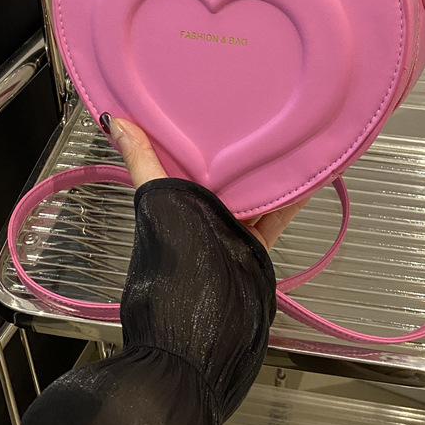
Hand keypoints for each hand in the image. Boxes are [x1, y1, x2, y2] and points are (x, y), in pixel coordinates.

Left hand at [102, 114, 306, 250]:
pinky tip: (309, 177)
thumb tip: (115, 121)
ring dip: (272, 170)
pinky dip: (294, 198)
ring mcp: (232, 228)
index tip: (221, 105)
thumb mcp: (157, 195)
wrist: (202, 318)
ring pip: (257, 192)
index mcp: (182, 196)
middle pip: (230, 175)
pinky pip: (278, 215)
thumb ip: (142, 160)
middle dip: (244, 150)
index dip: (208, 136)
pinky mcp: (255, 244)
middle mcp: (207, 210)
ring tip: (291, 137)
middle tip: (264, 112)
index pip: (196, 159)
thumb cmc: (176, 251)